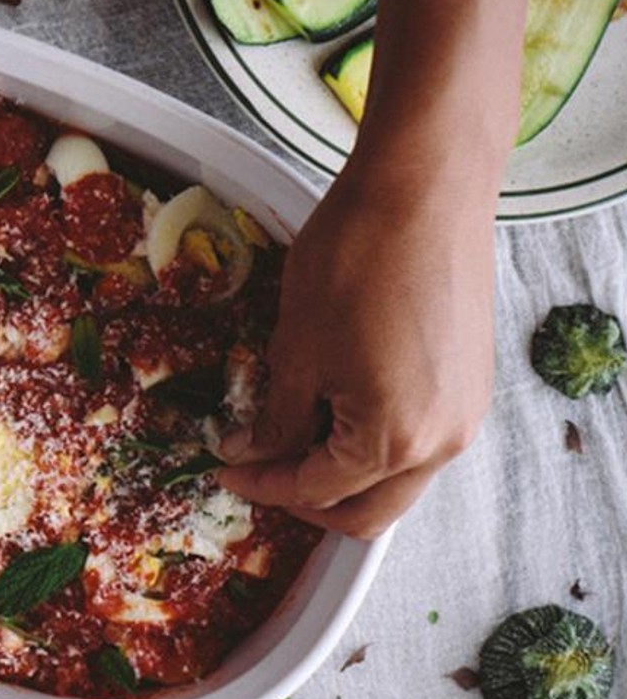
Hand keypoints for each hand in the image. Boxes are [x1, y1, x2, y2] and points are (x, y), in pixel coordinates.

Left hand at [217, 143, 497, 538]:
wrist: (425, 188)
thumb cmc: (355, 262)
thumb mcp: (297, 349)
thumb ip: (278, 417)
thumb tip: (253, 451)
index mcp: (395, 442)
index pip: (317, 491)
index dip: (264, 484)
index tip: (226, 468)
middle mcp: (444, 443)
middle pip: (369, 510)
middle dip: (309, 501)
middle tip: (261, 471)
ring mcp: (466, 413)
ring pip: (398, 479)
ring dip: (344, 473)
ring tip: (292, 437)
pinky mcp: (471, 382)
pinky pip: (421, 439)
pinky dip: (375, 443)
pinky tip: (336, 408)